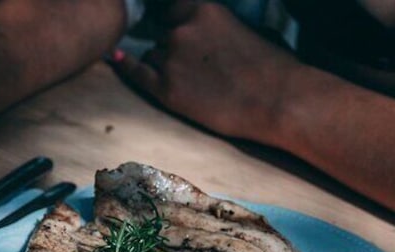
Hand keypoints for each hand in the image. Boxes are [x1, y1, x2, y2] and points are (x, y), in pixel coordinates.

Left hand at [114, 1, 298, 139]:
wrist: (278, 100)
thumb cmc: (273, 67)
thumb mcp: (244, 28)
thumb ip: (217, 25)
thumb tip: (208, 32)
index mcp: (202, 9)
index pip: (171, 9)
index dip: (175, 23)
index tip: (176, 29)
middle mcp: (181, 31)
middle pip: (162, 35)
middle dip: (174, 48)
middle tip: (197, 67)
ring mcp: (171, 61)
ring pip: (154, 56)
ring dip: (164, 64)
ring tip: (193, 82)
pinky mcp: (166, 91)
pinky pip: (137, 74)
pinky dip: (126, 65)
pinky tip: (116, 58)